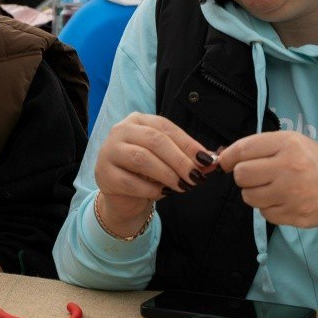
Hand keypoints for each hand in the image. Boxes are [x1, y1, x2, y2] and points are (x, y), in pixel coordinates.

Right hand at [93, 112, 208, 235]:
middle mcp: (121, 130)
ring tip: (183, 186)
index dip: (187, 143)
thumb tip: (213, 160)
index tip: (206, 159)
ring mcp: (109, 151)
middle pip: (154, 140)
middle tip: (196, 177)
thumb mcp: (170, 163)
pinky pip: (130, 181)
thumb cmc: (148, 174)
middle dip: (179, 160)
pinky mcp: (103, 174)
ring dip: (167, 174)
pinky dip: (151, 189)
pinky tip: (162, 194)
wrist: (123, 197)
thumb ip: (189, 159)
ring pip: (142, 159)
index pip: (165, 127)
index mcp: (138, 120)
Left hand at [217, 131, 317, 235]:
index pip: (244, 149)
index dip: (228, 157)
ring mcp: (291, 193)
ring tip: (272, 188)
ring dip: (254, 193)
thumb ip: (263, 147)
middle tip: (256, 176)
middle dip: (243, 176)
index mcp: (289, 143)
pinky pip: (263, 213)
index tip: (224, 162)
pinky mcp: (293, 214)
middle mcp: (289, 166)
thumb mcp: (296, 144)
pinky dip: (269, 208)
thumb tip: (225, 157)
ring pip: (248, 196)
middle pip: (241, 174)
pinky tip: (284, 200)